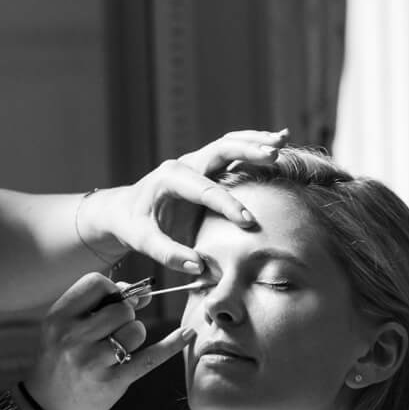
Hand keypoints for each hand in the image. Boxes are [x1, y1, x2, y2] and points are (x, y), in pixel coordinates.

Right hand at [23, 273, 193, 409]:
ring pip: (135, 330)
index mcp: (59, 317)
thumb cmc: (60, 359)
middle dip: (125, 315)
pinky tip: (187, 334)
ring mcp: (92, 362)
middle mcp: (73, 338)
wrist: (46, 406)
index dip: (111, 289)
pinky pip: (150, 358)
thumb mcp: (66, 327)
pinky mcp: (112, 383)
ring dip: (134, 335)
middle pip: (121, 308)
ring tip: (119, 348)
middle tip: (114, 330)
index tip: (113, 302)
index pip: (96, 283)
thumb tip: (144, 291)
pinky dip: (171, 345)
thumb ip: (99, 305)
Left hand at [77, 129, 289, 272]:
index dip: (228, 205)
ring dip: (256, 141)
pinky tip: (279, 141)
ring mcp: (198, 162)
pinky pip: (233, 150)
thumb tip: (198, 268)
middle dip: (248, 151)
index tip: (248, 222)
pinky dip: (255, 144)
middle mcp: (185, 164)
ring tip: (283, 142)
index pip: (205, 189)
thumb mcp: (143, 241)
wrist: (124, 208)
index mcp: (169, 178)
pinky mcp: (207, 167)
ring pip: (231, 143)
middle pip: (221, 149)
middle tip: (274, 155)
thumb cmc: (133, 225)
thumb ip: (169, 255)